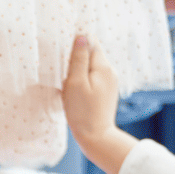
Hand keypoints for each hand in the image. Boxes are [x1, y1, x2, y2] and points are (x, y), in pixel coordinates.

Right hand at [63, 37, 135, 173]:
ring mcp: (110, 82)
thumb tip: (82, 36)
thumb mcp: (76, 83)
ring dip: (79, 71)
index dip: (77, 44)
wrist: (96, 137)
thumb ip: (79, 59)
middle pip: (92, 54)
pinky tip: (76, 93)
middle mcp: (110, 71)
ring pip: (91, 67)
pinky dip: (83, 81)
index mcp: (103, 67)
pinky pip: (93, 78)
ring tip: (70, 85)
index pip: (91, 42)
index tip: (64, 54)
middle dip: (77, 59)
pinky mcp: (106, 91)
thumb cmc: (82, 112)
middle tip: (65, 73)